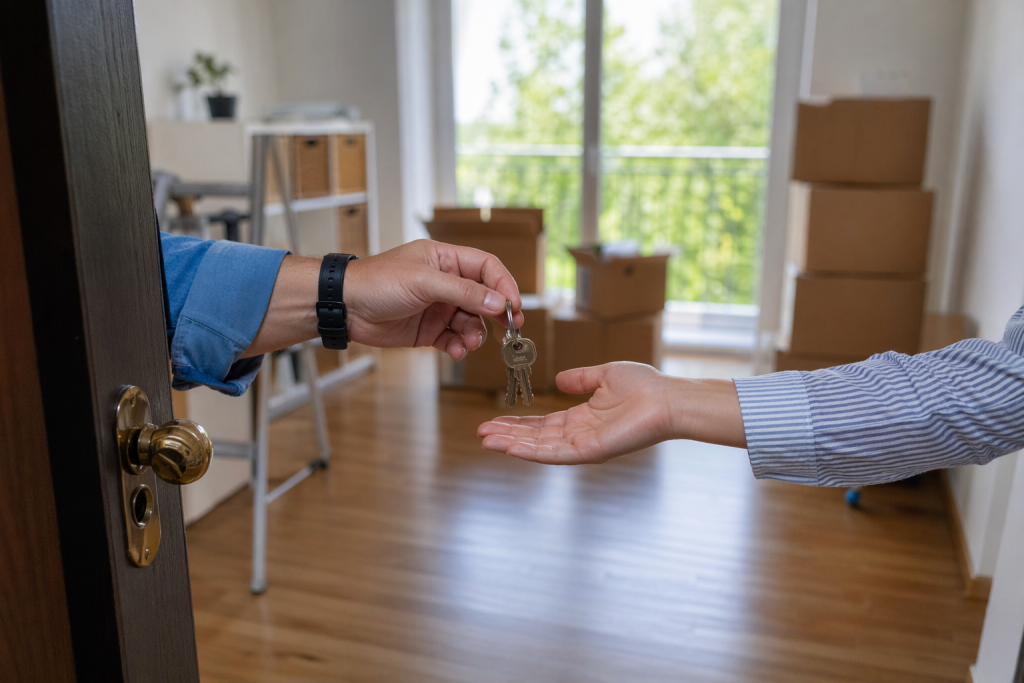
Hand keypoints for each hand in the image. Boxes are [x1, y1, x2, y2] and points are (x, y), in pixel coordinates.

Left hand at [244, 240, 522, 358]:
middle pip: (484, 297)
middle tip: (508, 330)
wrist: (345, 307)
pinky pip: (454, 339)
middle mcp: (446, 282)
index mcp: (446, 260)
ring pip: (472, 322)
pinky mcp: (429, 329)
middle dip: (496, 314)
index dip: (504, 285)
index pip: (487, 268)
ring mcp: (438, 307)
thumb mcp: (425, 282)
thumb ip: (464, 293)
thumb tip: (498, 302)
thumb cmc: (377, 282)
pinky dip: (458, 346)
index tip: (514, 306)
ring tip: (468, 343)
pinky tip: (453, 350)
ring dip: (475, 334)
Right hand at [477, 362, 746, 463]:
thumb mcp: (605, 375)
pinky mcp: (590, 451)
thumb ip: (581, 379)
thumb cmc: (645, 387)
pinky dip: (531, 451)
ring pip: (540, 448)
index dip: (518, 423)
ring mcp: (584, 446)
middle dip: (508, 435)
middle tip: (482, 432)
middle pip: (536, 438)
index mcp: (582, 419)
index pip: (543, 424)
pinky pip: (555, 454)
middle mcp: (580, 435)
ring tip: (486, 440)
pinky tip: (509, 446)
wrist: (667, 398)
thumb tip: (560, 380)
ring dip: (512, 444)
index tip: (495, 419)